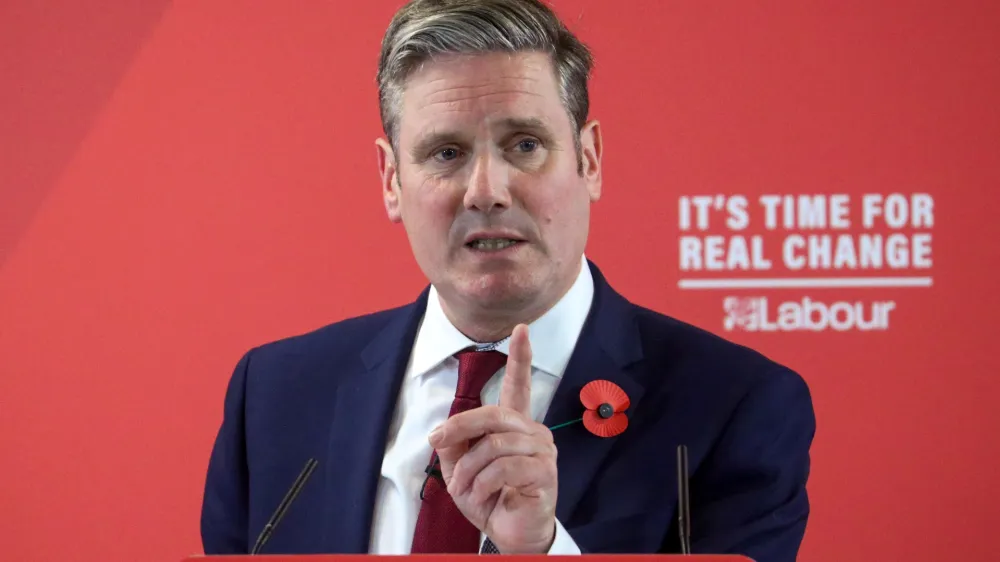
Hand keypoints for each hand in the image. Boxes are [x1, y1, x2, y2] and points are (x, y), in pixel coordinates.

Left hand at [429, 324, 557, 553]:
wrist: (510, 534)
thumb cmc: (490, 499)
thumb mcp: (462, 470)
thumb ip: (454, 446)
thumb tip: (442, 434)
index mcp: (515, 426)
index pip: (519, 386)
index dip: (520, 357)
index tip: (520, 330)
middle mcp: (534, 432)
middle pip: (493, 414)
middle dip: (459, 427)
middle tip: (436, 443)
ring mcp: (542, 452)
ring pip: (495, 445)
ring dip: (469, 469)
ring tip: (462, 488)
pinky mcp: (544, 474)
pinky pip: (504, 468)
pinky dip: (482, 484)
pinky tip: (479, 496)